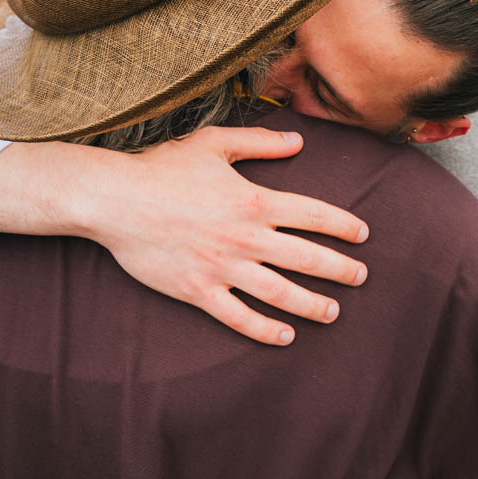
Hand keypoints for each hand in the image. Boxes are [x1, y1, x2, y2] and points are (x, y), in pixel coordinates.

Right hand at [77, 127, 370, 345]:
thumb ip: (259, 142)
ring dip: (312, 305)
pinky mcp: (199, 290)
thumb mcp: (213, 143)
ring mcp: (223, 267)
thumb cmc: (162, 168)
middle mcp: (246, 237)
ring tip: (334, 312)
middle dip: (341, 270)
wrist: (114, 200)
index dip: (343, 226)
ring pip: (280, 293)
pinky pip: (239, 317)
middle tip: (361, 276)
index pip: (314, 216)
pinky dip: (265, 330)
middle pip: (307, 259)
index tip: (363, 235)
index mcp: (254, 200)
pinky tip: (285, 337)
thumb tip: (298, 141)